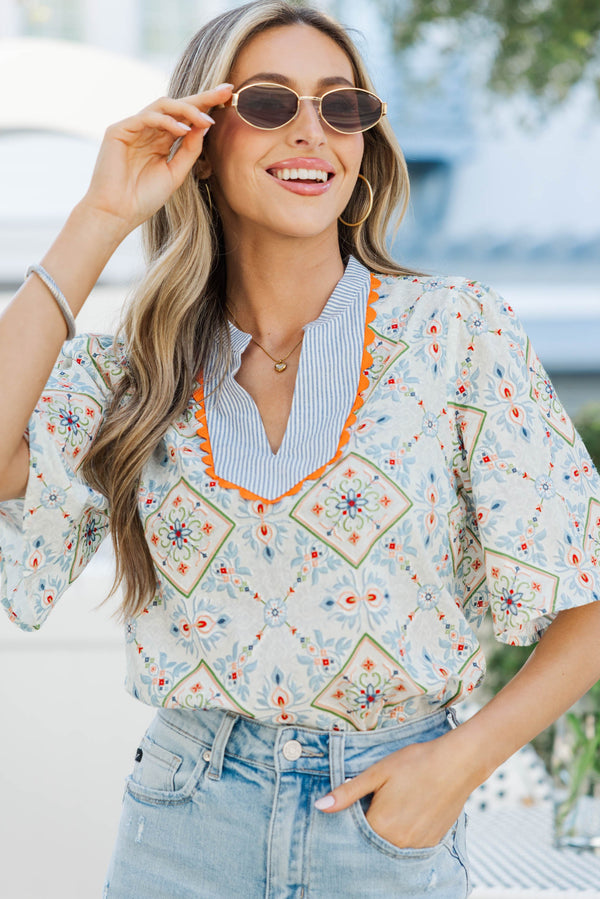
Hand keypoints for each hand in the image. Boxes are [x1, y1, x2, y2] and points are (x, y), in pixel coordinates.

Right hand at [79, 83, 232, 235]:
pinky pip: (147, 117)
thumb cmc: (144, 198)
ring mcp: (133, 128)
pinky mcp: (118, 130)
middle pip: (177, 106)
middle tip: (225, 91)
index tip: (229, 97)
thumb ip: (190, 150)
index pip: (185, 118)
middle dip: (202, 98)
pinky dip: (167, 121)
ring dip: (187, 110)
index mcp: (160, 140)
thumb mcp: (176, 173)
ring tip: (206, 120)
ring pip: (163, 106)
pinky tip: (184, 130)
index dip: (206, 106)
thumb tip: (206, 125)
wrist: (117, 214)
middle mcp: (147, 130)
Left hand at [315, 730, 475, 848]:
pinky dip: (404, 834)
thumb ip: (347, 793)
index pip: (353, 833)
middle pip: (372, 842)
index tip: (357, 803)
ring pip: (390, 845)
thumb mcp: (377, 772)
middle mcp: (397, 842)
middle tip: (378, 800)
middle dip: (368, 826)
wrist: (457, 763)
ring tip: (395, 804)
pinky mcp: (432, 843)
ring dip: (387, 831)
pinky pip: (409, 846)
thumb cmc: (415, 763)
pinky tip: (409, 811)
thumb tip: (320, 807)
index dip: (351, 818)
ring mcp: (416, 846)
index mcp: (380, 824)